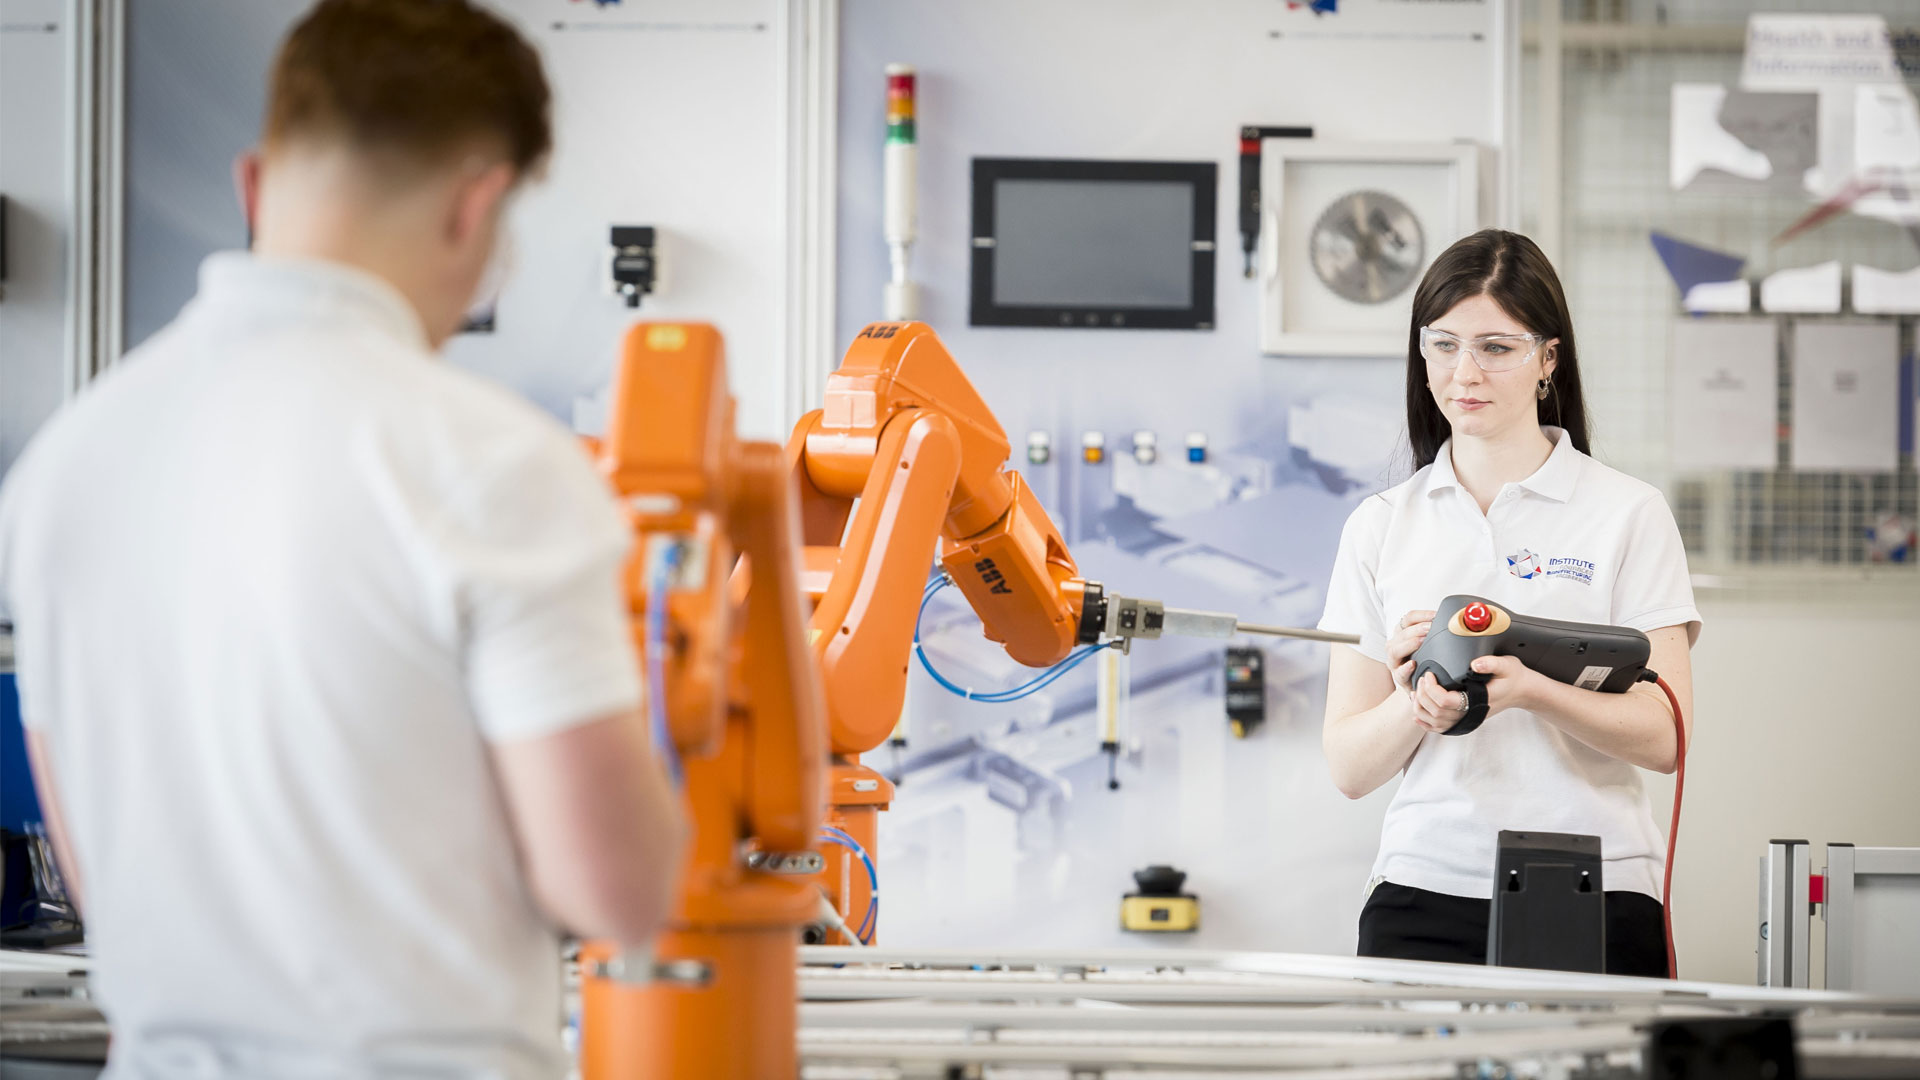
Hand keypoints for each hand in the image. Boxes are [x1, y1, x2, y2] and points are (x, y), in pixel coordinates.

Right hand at [1386, 609, 1435, 695]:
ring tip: (1422, 641)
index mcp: (1402, 632)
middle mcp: (1395, 645)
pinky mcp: (1399, 677)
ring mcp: (1394, 661)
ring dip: (1409, 644)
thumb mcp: (1428, 642)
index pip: (1408, 618)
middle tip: (1430, 627)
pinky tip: (1413, 664)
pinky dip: (1405, 668)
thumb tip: (1450, 620)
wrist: (1420, 682)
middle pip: (1401, 633)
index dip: (1422, 615)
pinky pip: (1399, 673)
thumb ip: (1434, 631)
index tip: (1436, 615)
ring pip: (1395, 650)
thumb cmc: (1424, 659)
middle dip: (1417, 629)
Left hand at [1409, 656, 1542, 733]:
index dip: (1433, 688)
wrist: (1522, 691)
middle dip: (1424, 695)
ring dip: (1421, 708)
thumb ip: (1491, 663)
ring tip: (1417, 692)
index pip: (1446, 701)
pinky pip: (1441, 728)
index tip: (1430, 674)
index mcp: (1478, 700)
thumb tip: (1475, 663)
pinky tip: (1418, 713)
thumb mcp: (1507, 665)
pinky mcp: (1464, 719)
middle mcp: (1471, 713)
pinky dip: (1426, 722)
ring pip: (1435, 722)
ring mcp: (1467, 719)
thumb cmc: (1514, 677)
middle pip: (1437, 713)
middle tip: (1422, 679)